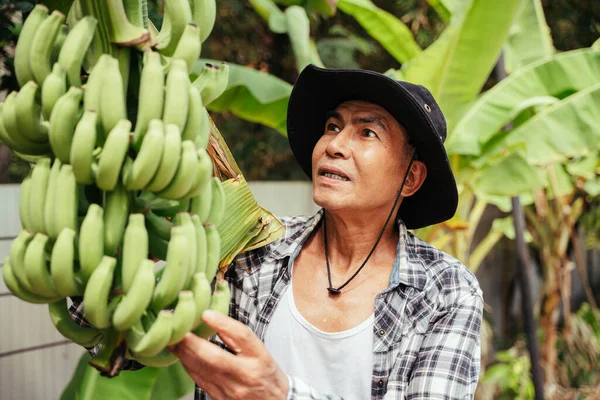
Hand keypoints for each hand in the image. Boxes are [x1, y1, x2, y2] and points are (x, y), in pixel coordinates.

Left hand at [168, 310, 288, 399]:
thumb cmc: (267, 374)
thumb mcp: (261, 352)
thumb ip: (238, 338)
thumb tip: (214, 319)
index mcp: (259, 358)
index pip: (242, 337)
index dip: (223, 323)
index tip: (206, 313)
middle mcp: (246, 375)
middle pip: (216, 357)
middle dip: (192, 343)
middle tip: (178, 329)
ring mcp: (231, 389)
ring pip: (202, 370)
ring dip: (184, 353)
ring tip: (172, 339)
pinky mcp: (220, 398)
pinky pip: (198, 380)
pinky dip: (187, 365)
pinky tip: (180, 355)